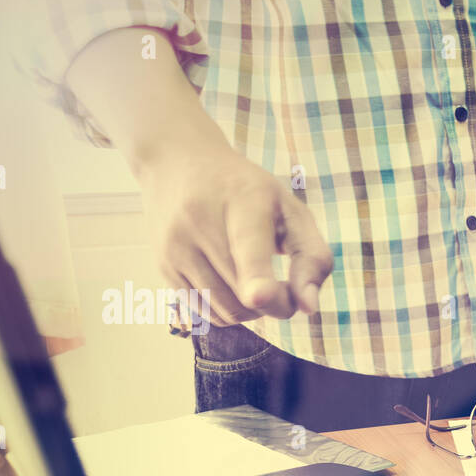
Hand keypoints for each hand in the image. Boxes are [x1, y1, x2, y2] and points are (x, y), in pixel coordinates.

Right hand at [138, 144, 332, 325]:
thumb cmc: (247, 192)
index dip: (256, 280)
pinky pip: (206, 313)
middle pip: (245, 295)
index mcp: (242, 202)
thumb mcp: (290, 209)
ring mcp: (176, 247)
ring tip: (261, 286)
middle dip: (278, 305)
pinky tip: (235, 288)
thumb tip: (309, 309)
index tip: (261, 296)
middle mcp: (200, 223)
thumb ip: (312, 257)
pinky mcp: (163, 266)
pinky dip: (229, 312)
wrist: (177, 161)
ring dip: (253, 312)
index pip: (248, 250)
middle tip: (285, 287)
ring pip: (226, 312)